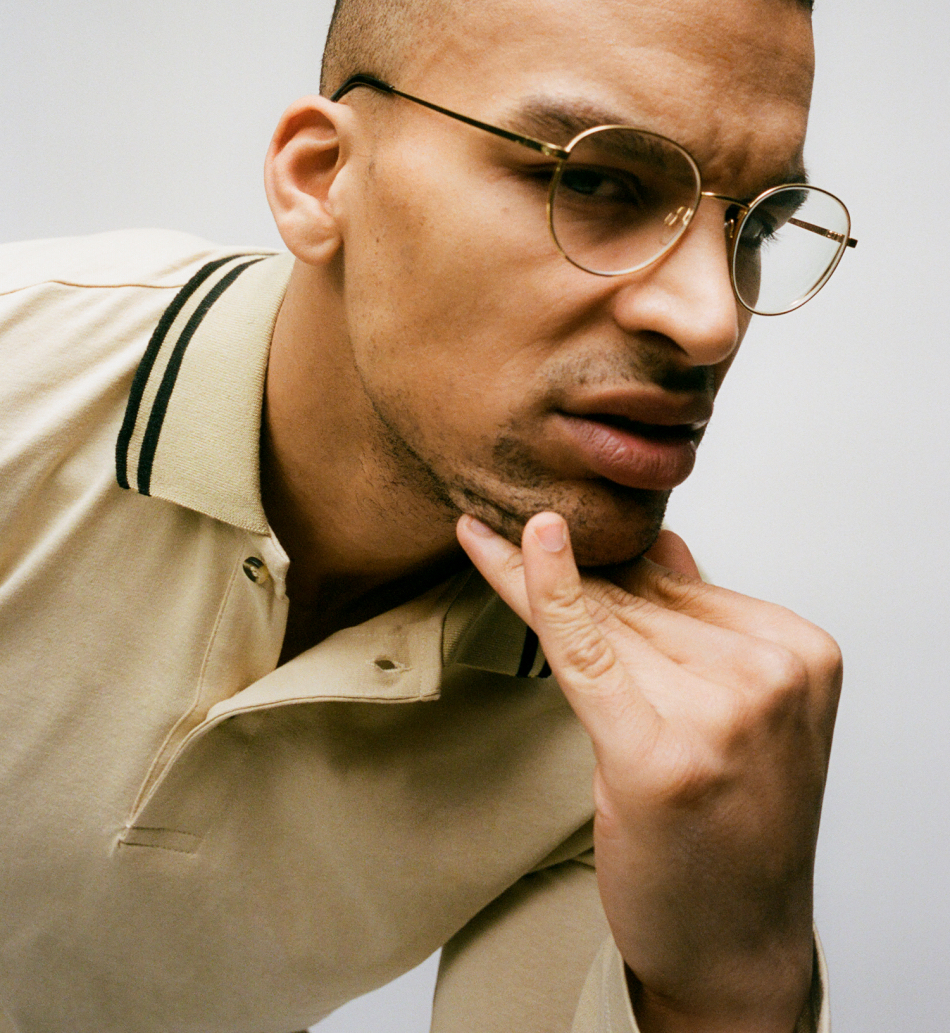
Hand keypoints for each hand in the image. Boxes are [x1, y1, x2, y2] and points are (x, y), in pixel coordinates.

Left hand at [457, 512, 841, 1032]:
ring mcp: (722, 715)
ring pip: (603, 621)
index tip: (552, 522)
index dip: (608, 558)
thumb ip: (706, 627)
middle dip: (567, 568)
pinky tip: (515, 543)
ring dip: (534, 577)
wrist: (736, 949)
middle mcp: (770, 677)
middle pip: (639, 601)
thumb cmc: (734, 830)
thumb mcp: (746, 714)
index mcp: (802, 653)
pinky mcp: (658, 754)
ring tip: (484, 538)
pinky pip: (586, 652)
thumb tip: (665, 544)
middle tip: (502, 524)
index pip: (681, 585)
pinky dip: (547, 594)